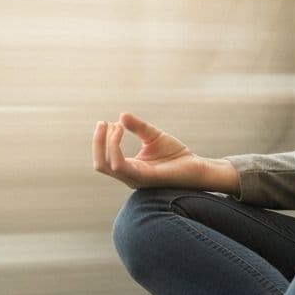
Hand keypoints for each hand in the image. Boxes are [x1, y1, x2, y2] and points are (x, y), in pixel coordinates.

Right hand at [91, 113, 238, 193]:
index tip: (107, 122)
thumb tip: (121, 115)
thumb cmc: (176, 155)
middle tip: (102, 123)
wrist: (197, 167)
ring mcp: (135, 179)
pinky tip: (121, 130)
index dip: (101, 140)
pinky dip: (115, 146)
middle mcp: (129, 176)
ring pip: (107, 165)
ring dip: (106, 142)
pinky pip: (120, 165)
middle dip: (97, 142)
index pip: (104, 159)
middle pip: (100, 164)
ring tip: (115, 125)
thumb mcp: (153, 135)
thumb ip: (138, 127)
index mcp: (129, 168)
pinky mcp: (145, 178)